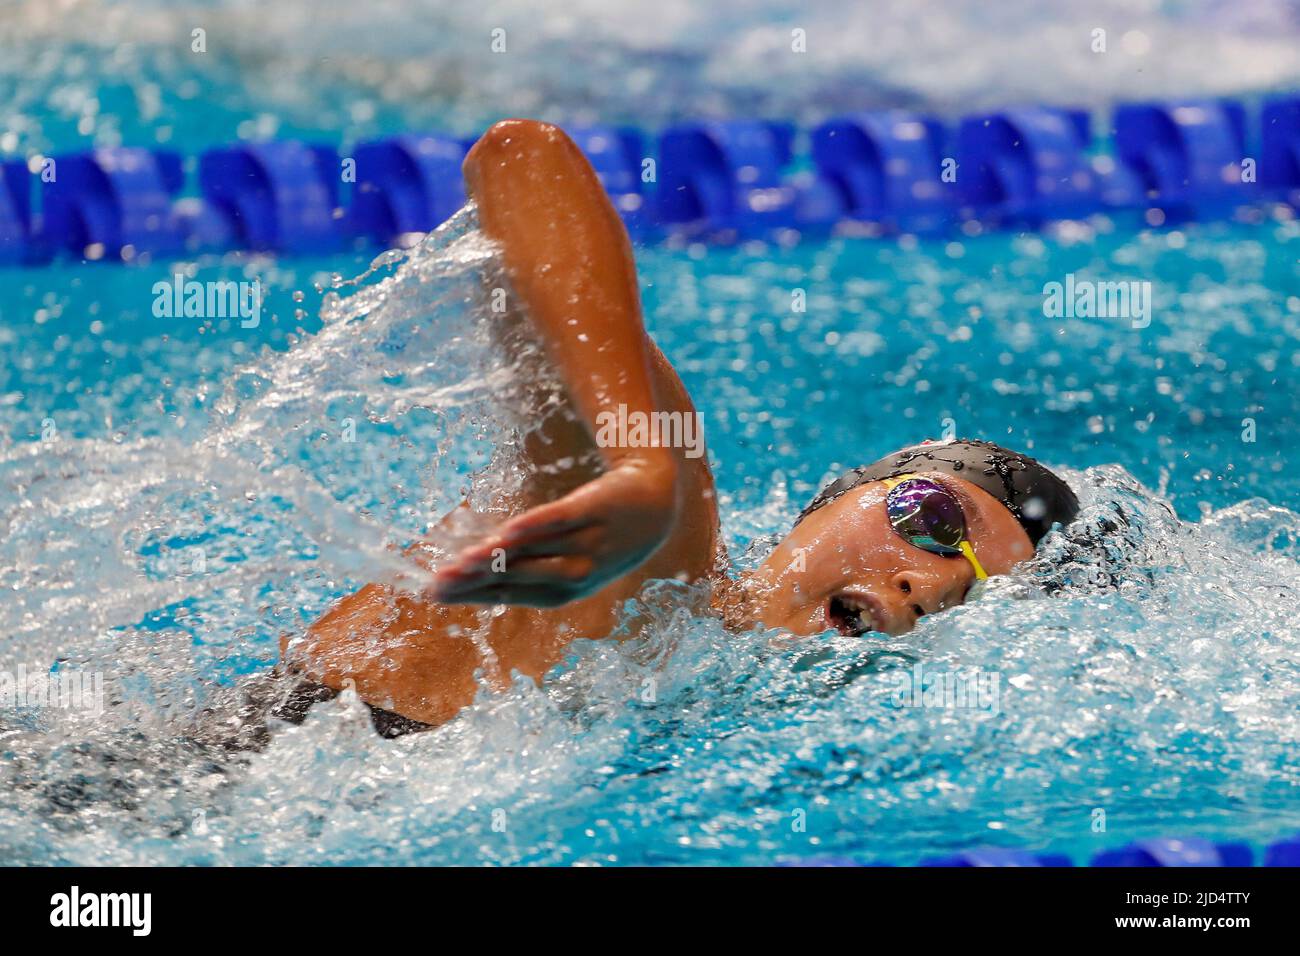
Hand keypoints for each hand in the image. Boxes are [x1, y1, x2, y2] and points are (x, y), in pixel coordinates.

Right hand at [429, 462, 677, 607]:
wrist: (656, 505)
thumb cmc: (599, 538)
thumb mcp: (565, 559)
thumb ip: (523, 566)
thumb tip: (470, 568)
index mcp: (565, 590)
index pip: (511, 595)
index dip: (473, 596)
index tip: (435, 595)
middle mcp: (577, 573)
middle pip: (520, 579)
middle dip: (477, 582)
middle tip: (438, 584)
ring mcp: (587, 543)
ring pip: (539, 555)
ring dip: (502, 559)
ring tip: (464, 562)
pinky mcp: (595, 510)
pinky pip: (563, 520)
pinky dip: (537, 526)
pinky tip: (509, 529)